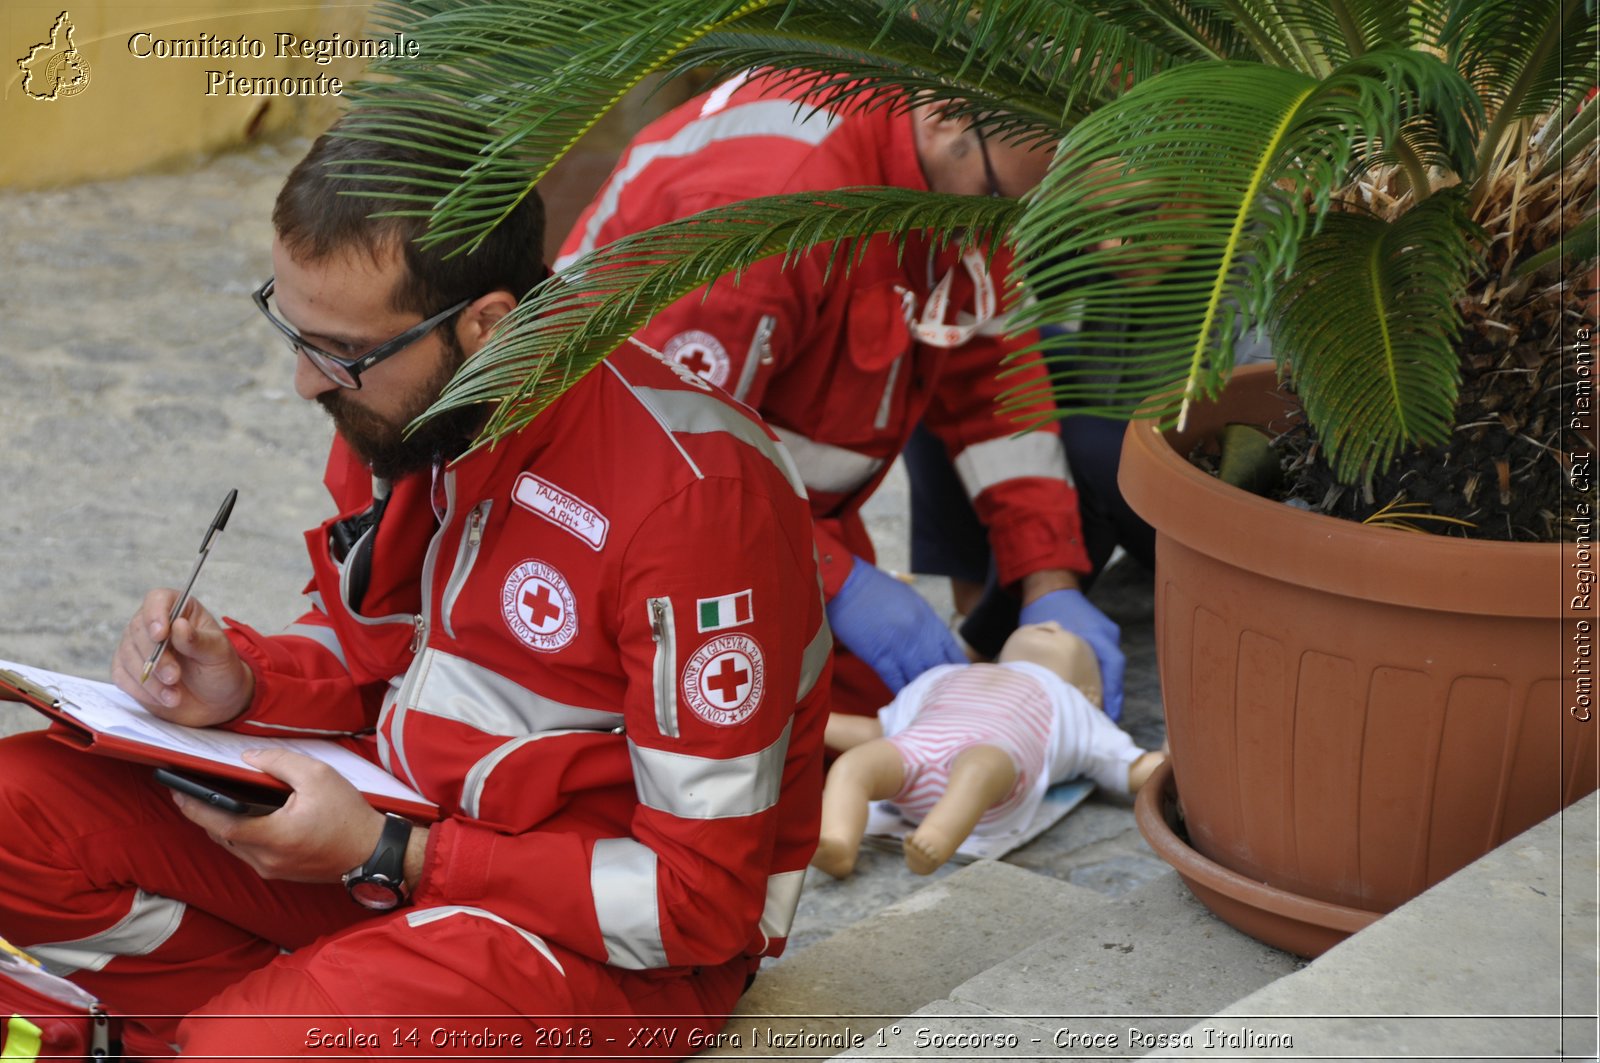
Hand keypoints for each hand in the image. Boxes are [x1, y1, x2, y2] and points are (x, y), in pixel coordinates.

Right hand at [112, 590, 253, 725]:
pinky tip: (163, 698)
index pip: (158, 599)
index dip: (155, 614)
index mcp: (180, 610)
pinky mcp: (128, 669)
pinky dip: (141, 690)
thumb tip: (178, 625)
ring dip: (150, 679)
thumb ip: (199, 640)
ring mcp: (138, 646)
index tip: (161, 635)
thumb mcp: (218, 654)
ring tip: (174, 696)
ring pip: (128, 655)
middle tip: (174, 677)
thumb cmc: (219, 669)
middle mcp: (154, 624)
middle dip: (156, 657)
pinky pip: (122, 676)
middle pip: (138, 629)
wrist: (215, 700)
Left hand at [171, 749, 385, 882]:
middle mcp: (267, 858)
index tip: (177, 791)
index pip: (222, 823)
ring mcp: (272, 869)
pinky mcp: (279, 872)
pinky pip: (248, 852)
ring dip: (221, 825)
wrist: (373, 852)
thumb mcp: (319, 776)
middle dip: (203, 815)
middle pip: (222, 836)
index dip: (196, 808)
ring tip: (210, 802)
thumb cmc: (349, 815)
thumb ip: (280, 762)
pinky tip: (241, 817)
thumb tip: (248, 758)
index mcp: (274, 836)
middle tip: (188, 791)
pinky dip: (238, 833)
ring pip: (233, 845)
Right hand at [825, 557, 965, 691]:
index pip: (952, 653)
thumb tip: (933, 644)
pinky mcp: (879, 658)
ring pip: (920, 680)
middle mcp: (920, 637)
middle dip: (944, 686)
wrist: (847, 585)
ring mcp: (900, 649)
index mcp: (929, 620)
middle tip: (947, 699)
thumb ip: (925, 624)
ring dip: (923, 692)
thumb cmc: (877, 589)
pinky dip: (902, 693)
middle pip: (940, 670)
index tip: (961, 682)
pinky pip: (896, 682)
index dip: (958, 671)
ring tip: (927, 705)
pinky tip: (906, 701)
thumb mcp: (912, 601)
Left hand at [1020, 588, 1125, 720]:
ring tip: (1097, 715)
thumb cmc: (1042, 611)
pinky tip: (1090, 694)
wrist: (1049, 585)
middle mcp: (1106, 635)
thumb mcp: (1042, 637)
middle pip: (1114, 672)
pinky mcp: (1102, 636)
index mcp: (1096, 634)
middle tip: (1103, 723)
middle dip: (1110, 698)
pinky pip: (1104, 660)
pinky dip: (1099, 677)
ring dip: (1105, 689)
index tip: (1110, 715)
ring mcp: (1107, 634)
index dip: (1113, 693)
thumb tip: (1045, 692)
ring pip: (1109, 668)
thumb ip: (1048, 662)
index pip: (1114, 667)